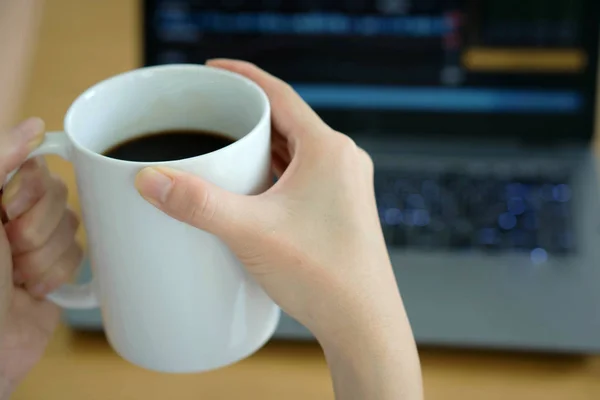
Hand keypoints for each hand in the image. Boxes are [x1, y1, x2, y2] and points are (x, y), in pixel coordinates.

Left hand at [0, 118, 81, 396]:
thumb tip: (34, 125)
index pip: (38, 168)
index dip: (31, 191)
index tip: (5, 211)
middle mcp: (13, 214)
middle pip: (61, 197)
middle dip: (36, 230)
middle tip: (8, 251)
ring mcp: (36, 243)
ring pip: (74, 227)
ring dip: (44, 258)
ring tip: (15, 277)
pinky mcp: (56, 270)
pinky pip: (81, 256)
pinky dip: (55, 275)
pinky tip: (29, 289)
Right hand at [136, 60, 421, 398]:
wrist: (363, 322)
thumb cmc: (321, 274)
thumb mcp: (250, 232)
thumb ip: (197, 203)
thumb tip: (148, 179)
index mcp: (328, 149)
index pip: (279, 94)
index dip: (243, 76)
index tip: (212, 69)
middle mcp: (342, 160)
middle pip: (286, 121)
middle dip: (246, 113)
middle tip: (207, 113)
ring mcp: (345, 184)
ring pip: (295, 150)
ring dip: (261, 145)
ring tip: (222, 145)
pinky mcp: (341, 207)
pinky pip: (303, 174)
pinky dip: (275, 170)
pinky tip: (251, 185)